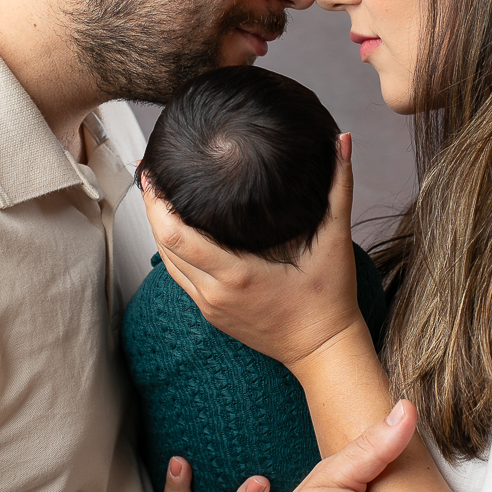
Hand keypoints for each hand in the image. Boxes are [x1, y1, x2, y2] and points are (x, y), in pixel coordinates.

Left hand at [141, 133, 361, 368]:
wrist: (323, 350)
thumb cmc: (329, 298)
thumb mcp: (335, 241)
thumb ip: (339, 189)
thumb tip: (343, 141)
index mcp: (236, 274)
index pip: (176, 235)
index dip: (157, 202)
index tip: (152, 172)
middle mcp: (215, 292)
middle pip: (163, 245)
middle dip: (151, 207)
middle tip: (149, 172)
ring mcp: (210, 306)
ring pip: (168, 263)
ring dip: (158, 228)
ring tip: (156, 194)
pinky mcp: (212, 313)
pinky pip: (182, 277)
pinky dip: (173, 250)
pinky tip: (175, 227)